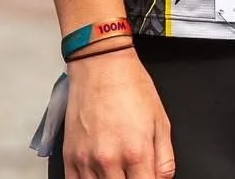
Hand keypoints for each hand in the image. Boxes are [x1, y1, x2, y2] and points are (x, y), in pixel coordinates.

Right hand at [63, 48, 173, 178]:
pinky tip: (98, 176)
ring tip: (117, 172)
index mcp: (137, 152)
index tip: (147, 178)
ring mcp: (86, 161)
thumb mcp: (161, 120)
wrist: (102, 66)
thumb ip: (165, 157)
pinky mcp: (69, 157)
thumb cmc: (131, 87)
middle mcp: (110, 160)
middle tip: (133, 173)